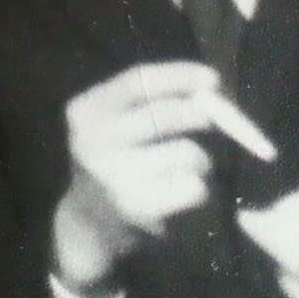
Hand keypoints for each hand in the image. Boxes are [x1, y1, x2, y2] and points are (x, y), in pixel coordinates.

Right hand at [53, 61, 275, 296]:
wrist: (87, 221)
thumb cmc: (112, 160)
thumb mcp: (112, 122)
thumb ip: (149, 101)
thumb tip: (209, 89)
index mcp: (86, 110)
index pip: (138, 81)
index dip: (180, 75)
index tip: (212, 79)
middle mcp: (94, 139)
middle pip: (166, 114)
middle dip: (200, 114)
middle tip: (213, 119)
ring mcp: (114, 174)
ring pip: (187, 152)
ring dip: (200, 160)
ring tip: (189, 168)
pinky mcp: (137, 206)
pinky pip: (193, 187)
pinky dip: (198, 189)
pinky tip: (181, 192)